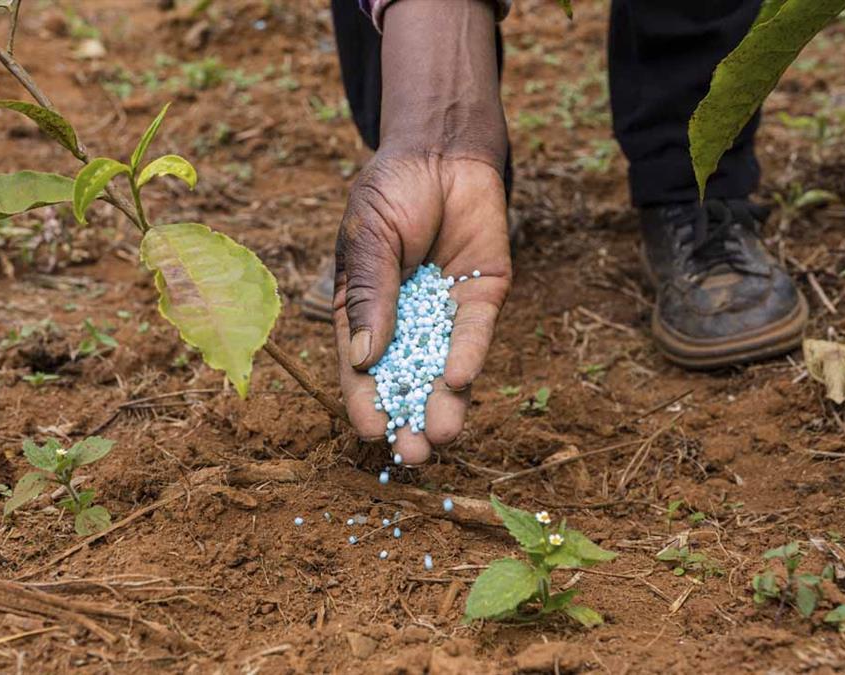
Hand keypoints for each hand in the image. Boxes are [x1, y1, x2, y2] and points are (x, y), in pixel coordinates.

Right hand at [334, 151, 509, 462]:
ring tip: (440, 438)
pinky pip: (475, 333)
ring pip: (444, 368)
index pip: (361, 367)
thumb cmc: (391, 191)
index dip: (364, 400)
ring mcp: (445, 312)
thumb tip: (361, 359)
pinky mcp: (483, 297)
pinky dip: (468, 356)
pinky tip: (459, 381)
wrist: (441, 150)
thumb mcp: (367, 239)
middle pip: (406, 379)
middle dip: (409, 418)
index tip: (371, 431)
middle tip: (412, 455)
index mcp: (365, 311)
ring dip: (442, 403)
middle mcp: (406, 321)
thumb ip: (368, 295)